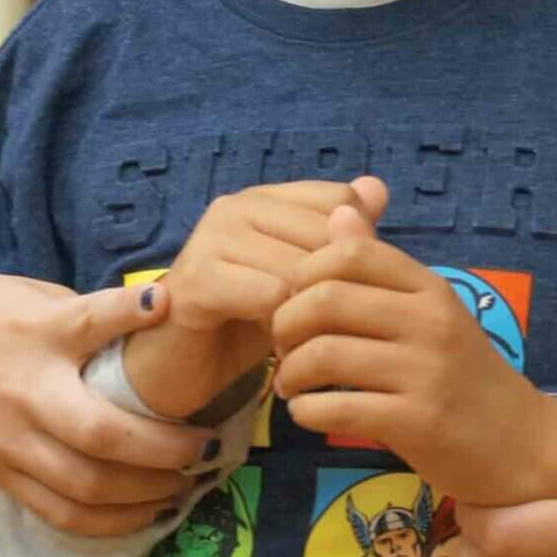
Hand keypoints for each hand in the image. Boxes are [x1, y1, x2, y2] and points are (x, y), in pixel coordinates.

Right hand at [0, 270, 211, 536]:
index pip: (90, 319)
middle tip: (209, 448)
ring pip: (84, 488)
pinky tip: (148, 515)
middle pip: (100, 435)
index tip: (172, 305)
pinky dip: (108, 522)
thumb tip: (162, 319)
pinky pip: (57, 513)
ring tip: (190, 487)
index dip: (133, 310)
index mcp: (34, 334)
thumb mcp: (31, 294)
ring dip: (147, 496)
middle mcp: (22, 394)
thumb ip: (89, 315)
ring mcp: (6, 442)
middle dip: (166, 450)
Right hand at [126, 178, 382, 416]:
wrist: (178, 368)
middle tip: (324, 328)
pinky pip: (271, 296)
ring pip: (302, 266)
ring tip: (303, 341)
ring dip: (312, 314)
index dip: (357, 249)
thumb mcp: (302, 280)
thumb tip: (377, 188)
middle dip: (335, 287)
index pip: (342, 200)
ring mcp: (212, 236)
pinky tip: (279, 349)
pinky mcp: (197, 277)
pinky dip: (286, 328)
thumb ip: (338, 238)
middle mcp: (238, 205)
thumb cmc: (244, 320)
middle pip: (327, 233)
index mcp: (267, 198)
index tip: (343, 291)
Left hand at [270, 206, 556, 505]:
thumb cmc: (464, 376)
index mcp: (429, 288)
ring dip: (290, 373)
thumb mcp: (429, 311)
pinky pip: (337, 408)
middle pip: (326, 299)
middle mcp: (430, 321)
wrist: (519, 442)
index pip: (349, 252)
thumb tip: (339, 211)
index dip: (303, 274)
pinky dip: (306, 412)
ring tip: (291, 385)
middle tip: (283, 348)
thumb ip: (380, 268)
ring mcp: (426, 372)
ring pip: (324, 354)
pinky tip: (308, 414)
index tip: (295, 303)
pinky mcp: (418, 422)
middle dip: (285, 324)